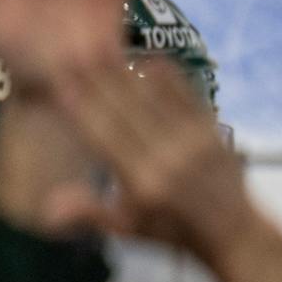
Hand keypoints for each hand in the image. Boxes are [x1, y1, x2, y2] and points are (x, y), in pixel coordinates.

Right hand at [57, 60, 281, 281]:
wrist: (233, 231)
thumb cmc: (170, 232)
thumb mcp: (125, 229)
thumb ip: (87, 212)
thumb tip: (47, 207)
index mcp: (142, 181)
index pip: (103, 136)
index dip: (81, 108)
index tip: (60, 85)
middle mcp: (167, 157)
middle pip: (124, 109)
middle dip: (96, 80)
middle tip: (72, 54)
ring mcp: (192, 140)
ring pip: (151, 97)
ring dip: (124, 72)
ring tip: (100, 50)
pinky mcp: (211, 130)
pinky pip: (185, 95)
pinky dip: (164, 75)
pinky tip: (145, 58)